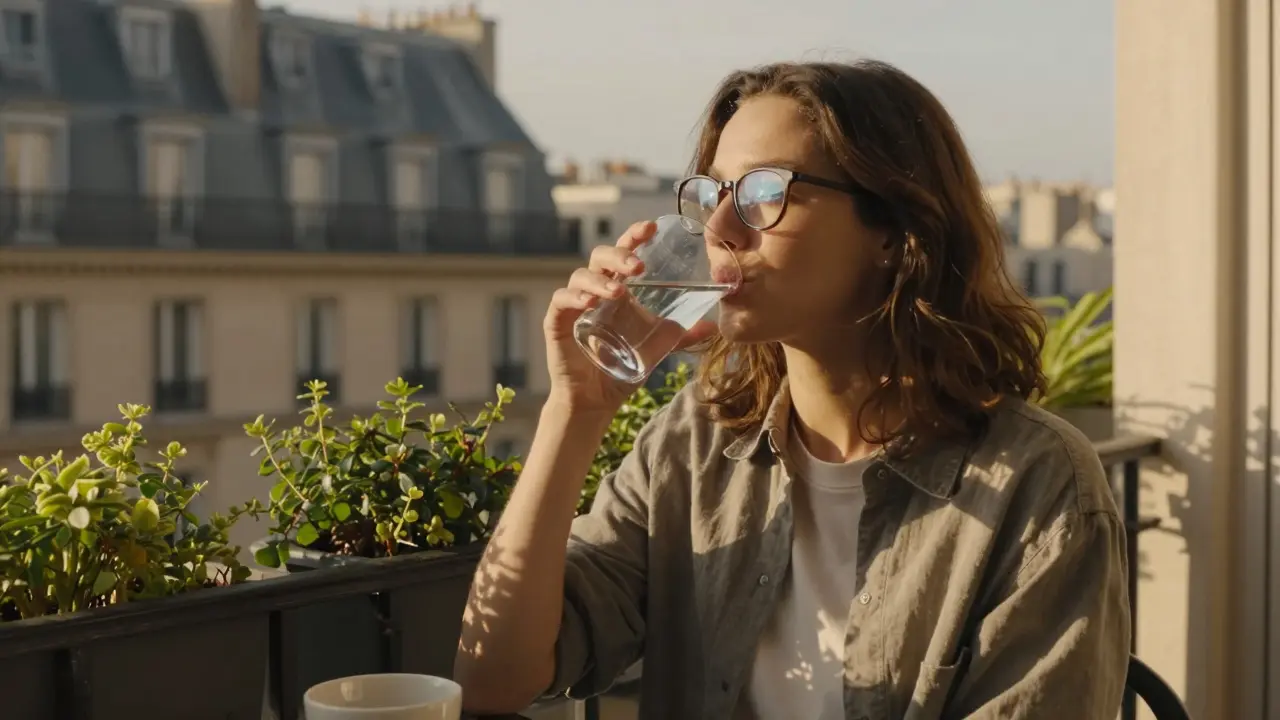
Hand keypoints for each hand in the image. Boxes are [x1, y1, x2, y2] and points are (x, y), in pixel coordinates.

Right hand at [543, 220, 714, 415]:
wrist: (597, 400)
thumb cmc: (623, 368)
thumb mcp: (658, 348)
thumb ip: (682, 335)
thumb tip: (713, 326)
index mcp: (617, 287)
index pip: (624, 253)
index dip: (634, 236)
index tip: (652, 227)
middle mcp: (595, 290)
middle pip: (601, 256)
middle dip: (620, 255)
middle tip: (639, 266)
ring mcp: (574, 304)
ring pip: (581, 276)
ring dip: (600, 280)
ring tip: (618, 292)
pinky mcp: (557, 322)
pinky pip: (561, 300)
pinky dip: (574, 297)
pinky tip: (590, 303)